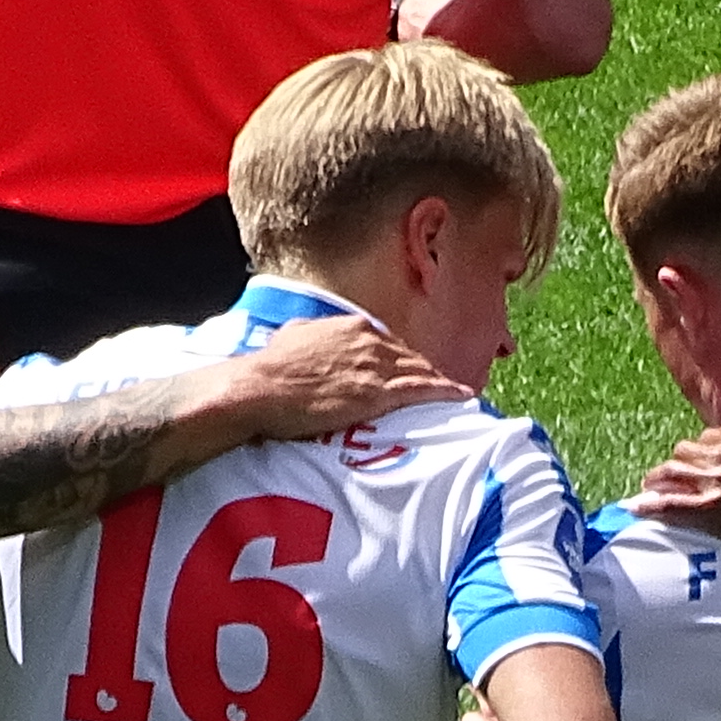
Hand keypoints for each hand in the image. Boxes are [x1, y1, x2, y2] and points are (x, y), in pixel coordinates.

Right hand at [214, 310, 461, 445]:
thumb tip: (309, 339)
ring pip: (419, 371)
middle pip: (409, 356)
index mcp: (349, 326)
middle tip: (441, 384)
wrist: (260, 389)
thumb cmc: (269, 370)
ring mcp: (375, 365)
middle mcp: (369, 340)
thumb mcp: (293, 339)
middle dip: (425, 369)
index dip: (400, 358)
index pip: (386, 342)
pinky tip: (461, 395)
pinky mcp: (377, 393)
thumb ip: (312, 337)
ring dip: (439, 382)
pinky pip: (421, 389)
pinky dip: (444, 391)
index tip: (408, 368)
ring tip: (457, 393)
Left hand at [628, 401, 720, 557]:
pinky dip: (651, 505)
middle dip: (680, 463)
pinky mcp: (712, 512)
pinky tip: (635, 508)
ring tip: (647, 488)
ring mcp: (714, 484)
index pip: (708, 437)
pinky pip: (672, 505)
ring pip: (672, 474)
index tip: (710, 461)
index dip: (707, 449)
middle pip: (684, 453)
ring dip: (658, 480)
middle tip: (676, 476)